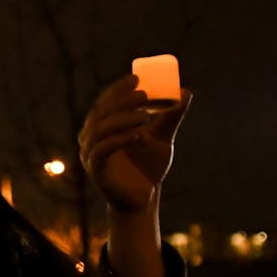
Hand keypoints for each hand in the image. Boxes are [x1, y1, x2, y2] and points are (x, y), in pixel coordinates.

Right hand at [79, 74, 190, 214]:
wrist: (143, 198)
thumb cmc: (148, 167)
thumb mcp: (162, 136)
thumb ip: (170, 116)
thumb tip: (185, 91)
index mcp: (102, 126)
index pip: (106, 102)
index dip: (118, 89)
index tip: (137, 78)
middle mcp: (91, 138)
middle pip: (100, 113)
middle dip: (121, 101)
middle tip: (144, 94)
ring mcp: (90, 155)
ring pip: (100, 130)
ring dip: (122, 119)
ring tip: (145, 115)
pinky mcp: (96, 171)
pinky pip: (103, 150)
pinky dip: (119, 140)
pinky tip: (138, 135)